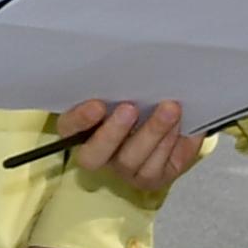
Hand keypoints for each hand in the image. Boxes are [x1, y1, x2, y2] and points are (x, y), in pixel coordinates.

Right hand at [54, 97, 204, 191]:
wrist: (171, 118)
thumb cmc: (140, 99)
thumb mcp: (124, 89)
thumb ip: (119, 85)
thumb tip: (129, 68)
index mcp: (82, 129)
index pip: (68, 127)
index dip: (79, 119)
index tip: (97, 104)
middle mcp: (100, 154)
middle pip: (94, 155)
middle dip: (113, 132)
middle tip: (130, 108)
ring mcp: (125, 170)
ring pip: (131, 161)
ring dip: (152, 132)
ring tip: (170, 109)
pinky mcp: (152, 178)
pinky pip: (158, 166)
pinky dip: (171, 142)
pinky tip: (179, 124)